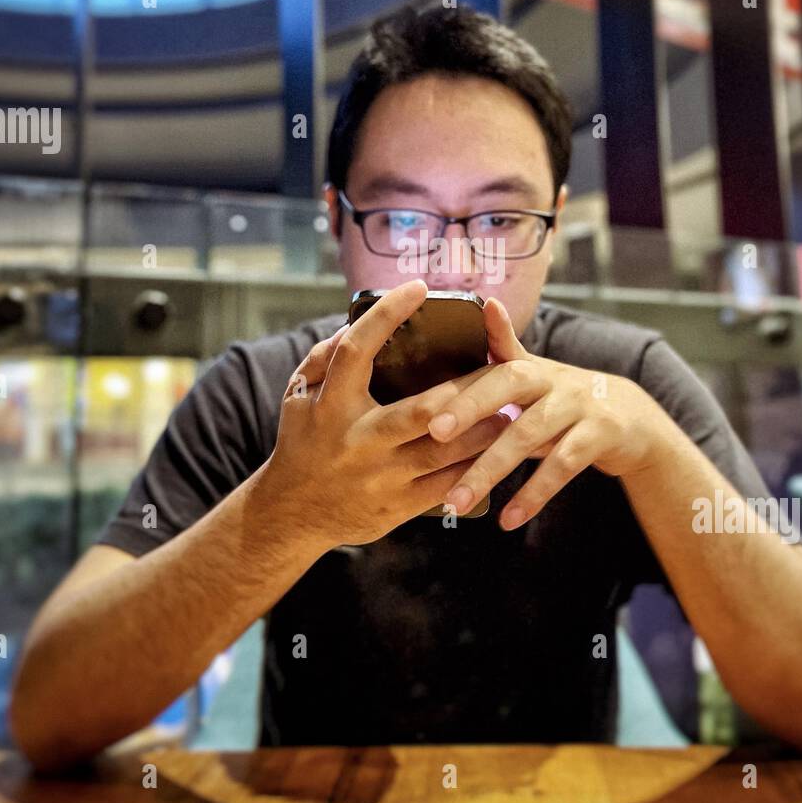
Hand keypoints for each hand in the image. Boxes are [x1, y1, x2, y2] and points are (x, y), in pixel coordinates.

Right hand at [257, 279, 511, 549]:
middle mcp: (358, 439)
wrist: (292, 515)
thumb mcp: (296, 397)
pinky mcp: (397, 506)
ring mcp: (380, 476)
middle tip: (497, 370)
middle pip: (424, 409)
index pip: (358, 349)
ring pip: (446, 450)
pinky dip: (474, 466)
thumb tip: (354, 325)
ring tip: (509, 411)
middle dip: (467, 390)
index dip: (387, 315)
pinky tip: (493, 452)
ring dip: (484, 430)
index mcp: (331, 404)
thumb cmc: (302, 444)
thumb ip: (322, 359)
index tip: (418, 288)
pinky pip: (447, 484)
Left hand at [418, 296, 667, 528]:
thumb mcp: (536, 375)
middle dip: (470, 410)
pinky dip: (534, 494)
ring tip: (458, 501)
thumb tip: (486, 305)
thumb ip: (504, 349)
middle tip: (434, 437)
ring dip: (491, 470)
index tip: (427, 415)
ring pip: (529, 435)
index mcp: (529, 367)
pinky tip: (508, 519)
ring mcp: (579, 405)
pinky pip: (563, 466)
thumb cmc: (563, 398)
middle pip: (509, 386)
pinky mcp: (601, 435)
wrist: (630, 417)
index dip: (460, 390)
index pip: (489, 371)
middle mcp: (552, 379)